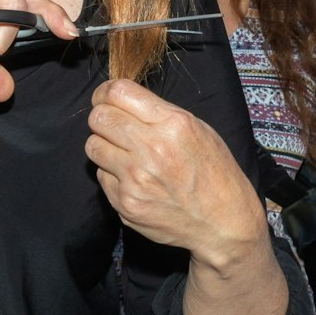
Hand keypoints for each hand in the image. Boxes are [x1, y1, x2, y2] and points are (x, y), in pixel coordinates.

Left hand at [85, 80, 267, 267]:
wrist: (223, 223)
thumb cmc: (214, 172)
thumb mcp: (199, 129)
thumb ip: (159, 113)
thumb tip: (119, 102)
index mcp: (173, 124)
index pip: (118, 92)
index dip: (105, 92)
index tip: (105, 97)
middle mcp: (152, 149)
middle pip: (98, 117)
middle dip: (102, 117)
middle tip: (112, 125)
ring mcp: (135, 179)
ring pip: (92, 146)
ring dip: (104, 145)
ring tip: (123, 152)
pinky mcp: (125, 203)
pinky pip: (101, 176)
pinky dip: (112, 174)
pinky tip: (133, 178)